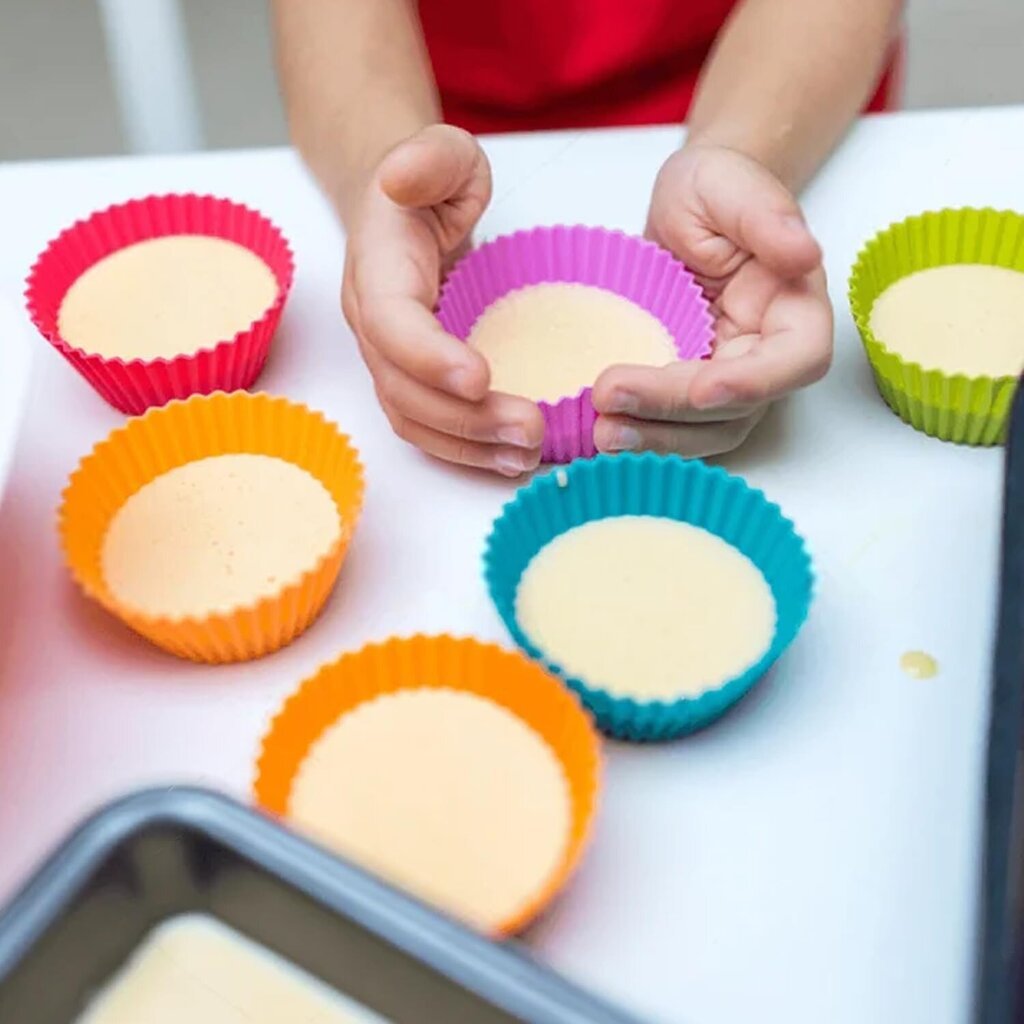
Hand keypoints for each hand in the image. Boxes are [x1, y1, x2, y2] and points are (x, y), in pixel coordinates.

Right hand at [343, 125, 543, 475]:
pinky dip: (467, 450)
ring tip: (528, 453)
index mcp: (376, 270)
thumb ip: (430, 157)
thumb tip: (399, 177)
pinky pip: (428, 428)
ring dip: (469, 446)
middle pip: (403, 389)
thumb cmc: (430, 185)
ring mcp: (388, 359)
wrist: (403, 214)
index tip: (480, 377)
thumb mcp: (442, 152)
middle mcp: (372, 325)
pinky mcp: (411, 380)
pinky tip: (513, 457)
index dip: (427, 356)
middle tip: (531, 429)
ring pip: (414, 419)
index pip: (390, 324)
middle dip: (464, 418)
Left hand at [592, 143, 832, 456]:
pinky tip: (600, 433)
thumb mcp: (730, 185)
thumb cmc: (714, 191)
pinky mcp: (687, 392)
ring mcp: (728, 380)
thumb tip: (804, 252)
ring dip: (654, 438)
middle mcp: (767, 356)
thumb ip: (767, 217)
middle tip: (609, 396)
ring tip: (601, 431)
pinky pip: (673, 428)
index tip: (703, 388)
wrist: (682, 211)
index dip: (753, 383)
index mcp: (795, 309)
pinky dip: (641, 436)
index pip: (797, 360)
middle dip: (673, 409)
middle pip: (737, 406)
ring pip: (704, 431)